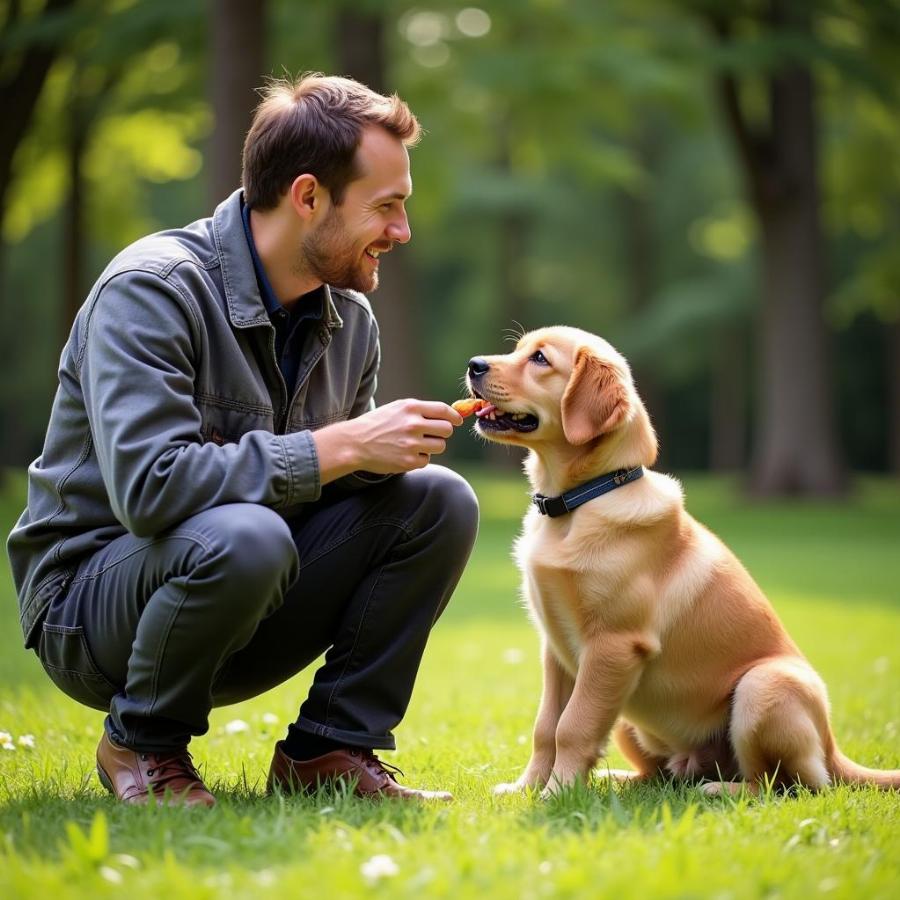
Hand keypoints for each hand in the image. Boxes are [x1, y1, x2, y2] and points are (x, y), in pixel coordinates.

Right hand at [313, 399, 463, 480]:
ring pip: (440, 446)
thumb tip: (450, 415)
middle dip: (443, 433)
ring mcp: (411, 444)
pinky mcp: (409, 461)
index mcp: (411, 408)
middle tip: (432, 435)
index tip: (457, 420)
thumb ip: (421, 411)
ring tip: (415, 444)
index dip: (454, 416)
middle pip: (447, 430)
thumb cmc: (377, 424)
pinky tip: (405, 454)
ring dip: (432, 446)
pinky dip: (420, 459)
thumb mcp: (397, 409)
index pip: (443, 410)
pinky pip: (427, 460)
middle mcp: (413, 424)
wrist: (354, 443)